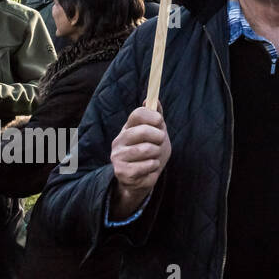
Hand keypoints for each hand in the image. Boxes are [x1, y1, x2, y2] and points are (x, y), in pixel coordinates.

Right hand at [110, 103, 169, 217]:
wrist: (144, 178)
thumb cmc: (152, 152)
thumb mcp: (157, 132)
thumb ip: (156, 116)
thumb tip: (153, 99)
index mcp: (128, 128)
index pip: (138, 114)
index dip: (153, 117)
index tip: (160, 123)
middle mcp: (119, 140)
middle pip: (143, 131)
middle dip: (159, 137)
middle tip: (159, 143)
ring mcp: (117, 156)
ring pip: (147, 150)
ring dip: (157, 155)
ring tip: (153, 158)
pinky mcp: (121, 171)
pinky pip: (147, 165)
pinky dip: (153, 167)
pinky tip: (148, 169)